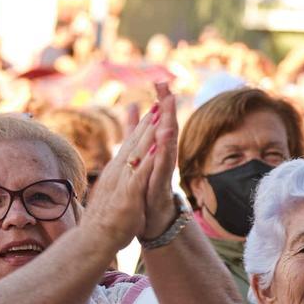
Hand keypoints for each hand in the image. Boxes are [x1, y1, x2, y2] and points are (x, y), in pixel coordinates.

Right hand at [81, 95, 159, 248]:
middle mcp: (118, 172)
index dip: (142, 126)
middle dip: (149, 122)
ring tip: (161, 114)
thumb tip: (115, 172)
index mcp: (115, 172)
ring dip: (149, 133)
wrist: (93, 239)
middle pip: (135, 142)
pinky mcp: (128, 194)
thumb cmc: (103, 220)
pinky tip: (158, 146)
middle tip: (161, 101)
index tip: (153, 109)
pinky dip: (149, 158)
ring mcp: (122, 182)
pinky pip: (140, 173)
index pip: (130, 145)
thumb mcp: (110, 194)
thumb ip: (114, 180)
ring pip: (138, 152)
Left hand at [141, 82, 178, 238]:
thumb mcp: (141, 155)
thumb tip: (134, 106)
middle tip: (168, 91)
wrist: (151, 220)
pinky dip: (160, 163)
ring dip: (168, 134)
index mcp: (155, 152)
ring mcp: (160, 176)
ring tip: (169, 118)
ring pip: (165, 152)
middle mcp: (161, 162)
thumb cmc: (147, 188)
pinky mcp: (156, 192)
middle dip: (168, 113)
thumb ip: (137, 131)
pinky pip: (159, 175)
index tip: (160, 82)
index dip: (161, 104)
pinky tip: (161, 151)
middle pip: (165, 133)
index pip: (159, 124)